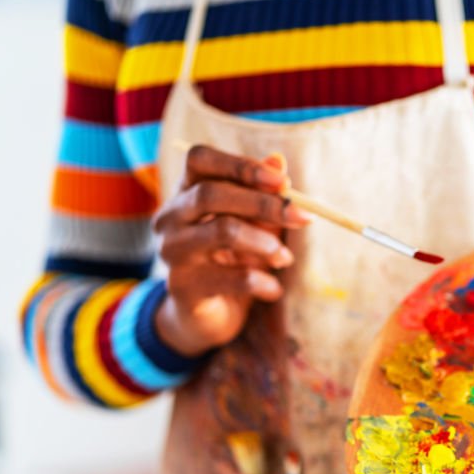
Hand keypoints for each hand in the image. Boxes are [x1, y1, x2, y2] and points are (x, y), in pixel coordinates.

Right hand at [153, 145, 307, 355]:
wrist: (203, 315)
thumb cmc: (230, 259)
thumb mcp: (249, 224)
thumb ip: (261, 194)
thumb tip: (278, 161)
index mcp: (185, 193)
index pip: (199, 159)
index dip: (240, 165)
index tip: (283, 181)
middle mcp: (171, 218)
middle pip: (211, 194)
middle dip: (264, 203)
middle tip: (302, 217)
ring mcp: (172, 252)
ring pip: (223, 231)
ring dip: (266, 243)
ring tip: (286, 258)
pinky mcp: (183, 286)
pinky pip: (232, 277)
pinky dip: (262, 282)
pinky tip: (274, 289)